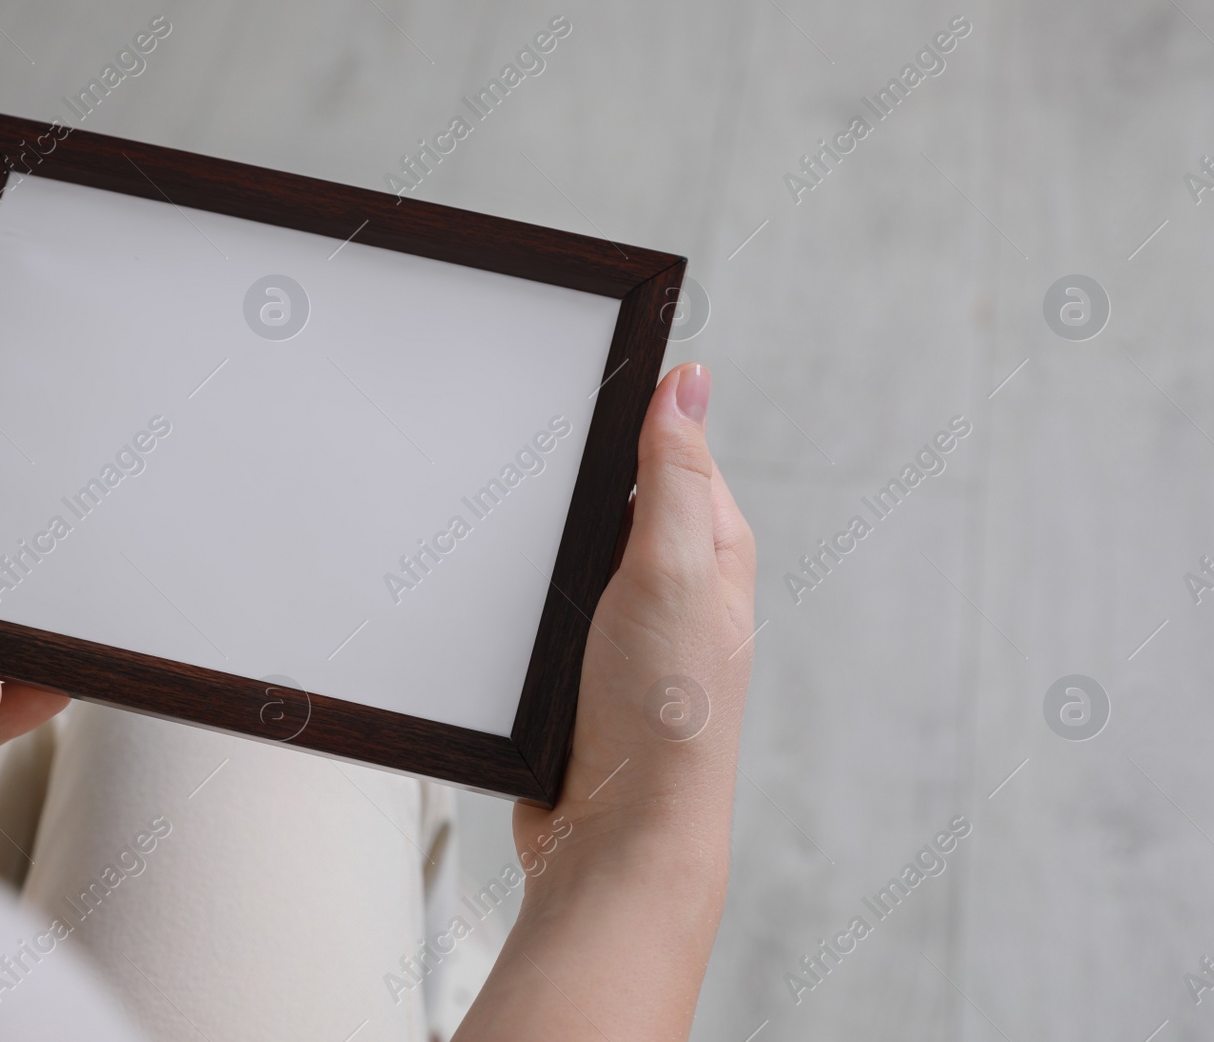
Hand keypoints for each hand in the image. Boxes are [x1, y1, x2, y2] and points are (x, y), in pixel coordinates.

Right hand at [460, 363, 754, 1040]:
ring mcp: (622, 628)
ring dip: (533, 551)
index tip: (569, 396)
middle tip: (526, 484)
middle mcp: (673, 585)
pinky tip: (499, 608)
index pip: (669, 450)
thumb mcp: (674, 571)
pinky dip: (515, 602)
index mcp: (713, 549)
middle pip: (607, 499)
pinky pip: (535, 608)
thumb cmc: (663, 714)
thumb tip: (689, 381)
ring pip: (562, 554)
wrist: (614, 833)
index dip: (621, 420)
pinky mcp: (575, 667)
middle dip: (563, 490)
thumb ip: (677, 475)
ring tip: (511, 551)